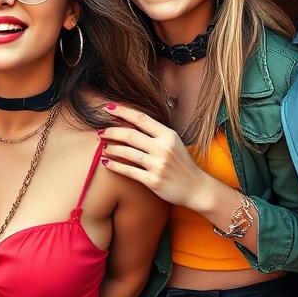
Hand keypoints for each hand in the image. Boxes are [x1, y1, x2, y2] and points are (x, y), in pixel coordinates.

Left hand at [99, 102, 213, 209]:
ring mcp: (158, 165)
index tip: (107, 108)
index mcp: (168, 135)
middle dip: (111, 131)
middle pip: (130, 135)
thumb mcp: (173, 143)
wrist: (197, 189)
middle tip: (100, 132)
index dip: (122, 111)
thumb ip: (155, 134)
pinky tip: (106, 162)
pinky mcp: (153, 181)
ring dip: (111, 149)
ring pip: (127, 152)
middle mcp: (163, 148)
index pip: (141, 118)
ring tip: (103, 148)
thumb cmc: (182, 164)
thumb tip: (130, 123)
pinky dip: (114, 166)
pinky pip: (128, 171)